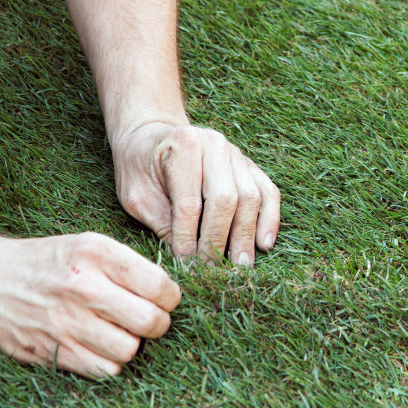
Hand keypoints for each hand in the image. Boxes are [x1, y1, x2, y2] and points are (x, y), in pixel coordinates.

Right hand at [0, 232, 180, 377]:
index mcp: (96, 253)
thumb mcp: (87, 245)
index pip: (160, 286)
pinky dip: (109, 362)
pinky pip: (105, 370)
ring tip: (118, 332)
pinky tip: (98, 346)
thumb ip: (128, 266)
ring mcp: (65, 321)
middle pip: (150, 322)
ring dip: (131, 344)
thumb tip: (171, 295)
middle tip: (149, 320)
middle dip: (158, 325)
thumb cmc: (47, 262)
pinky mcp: (51, 350)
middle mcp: (82, 286)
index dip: (170, 298)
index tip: (163, 300)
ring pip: (130, 350)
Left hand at [111, 122, 280, 264]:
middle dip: (220, 239)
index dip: (190, 238)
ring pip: (252, 197)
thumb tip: (189, 260)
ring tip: (241, 265)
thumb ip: (162, 223)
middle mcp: (215, 145)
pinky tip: (264, 243)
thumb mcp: (137, 195)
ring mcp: (236, 154)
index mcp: (183, 146)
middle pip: (227, 199)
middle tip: (216, 269)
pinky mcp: (249, 165)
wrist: (151, 137)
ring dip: (247, 235)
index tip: (188, 265)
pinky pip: (268, 192)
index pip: (190, 203)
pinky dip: (270, 219)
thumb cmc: (140, 168)